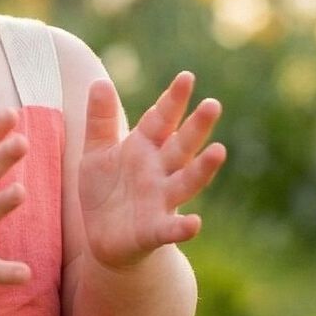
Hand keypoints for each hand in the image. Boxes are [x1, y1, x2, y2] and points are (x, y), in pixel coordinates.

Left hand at [77, 71, 224, 270]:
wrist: (103, 239)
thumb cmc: (105, 191)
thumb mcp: (96, 152)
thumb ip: (100, 120)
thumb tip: (100, 81)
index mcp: (145, 148)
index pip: (161, 120)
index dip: (173, 100)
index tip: (186, 77)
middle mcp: (159, 171)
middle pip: (181, 146)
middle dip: (196, 127)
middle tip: (212, 105)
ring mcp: (161, 201)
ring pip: (186, 182)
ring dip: (203, 169)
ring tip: (219, 151)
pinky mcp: (154, 230)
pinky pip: (171, 229)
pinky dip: (184, 228)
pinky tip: (195, 224)